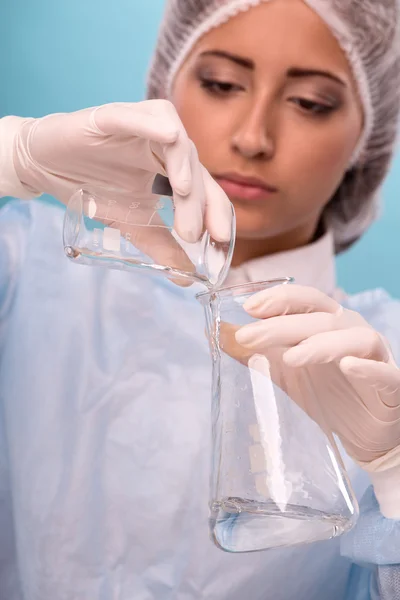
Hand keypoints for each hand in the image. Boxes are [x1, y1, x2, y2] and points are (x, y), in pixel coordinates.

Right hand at [12, 101, 232, 272]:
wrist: (44, 167)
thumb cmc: (92, 188)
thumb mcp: (133, 223)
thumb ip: (161, 246)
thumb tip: (186, 277)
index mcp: (171, 168)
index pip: (205, 187)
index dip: (217, 210)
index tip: (224, 240)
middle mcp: (162, 146)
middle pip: (194, 167)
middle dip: (197, 202)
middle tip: (191, 234)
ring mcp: (139, 128)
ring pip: (176, 139)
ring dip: (184, 164)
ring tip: (182, 193)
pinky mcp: (109, 117)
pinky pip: (137, 114)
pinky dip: (153, 123)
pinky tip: (169, 135)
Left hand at [232, 284, 399, 517]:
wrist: (365, 435)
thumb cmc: (326, 396)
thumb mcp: (283, 373)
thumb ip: (254, 352)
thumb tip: (216, 333)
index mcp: (327, 323)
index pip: (305, 299)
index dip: (279, 298)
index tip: (248, 308)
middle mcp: (351, 332)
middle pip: (320, 317)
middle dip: (282, 325)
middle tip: (249, 337)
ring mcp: (374, 357)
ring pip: (353, 337)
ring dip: (320, 343)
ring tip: (290, 357)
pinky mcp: (391, 385)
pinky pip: (383, 370)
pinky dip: (366, 366)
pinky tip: (347, 366)